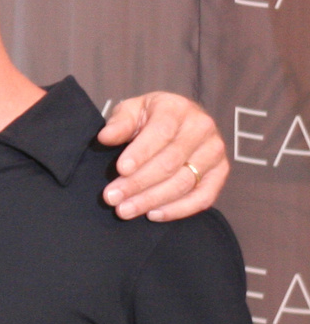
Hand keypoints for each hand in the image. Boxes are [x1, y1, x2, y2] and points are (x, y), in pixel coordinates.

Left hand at [97, 92, 226, 220]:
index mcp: (177, 109)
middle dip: (138, 183)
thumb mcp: (130, 111)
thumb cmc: (148, 118)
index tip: (120, 170)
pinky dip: (178, 210)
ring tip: (124, 210)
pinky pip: (203, 197)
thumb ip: (119, 123)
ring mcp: (214, 152)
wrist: (177, 122)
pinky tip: (152, 214)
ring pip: (184, 182)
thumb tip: (105, 137)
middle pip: (170, 163)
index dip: (140, 153)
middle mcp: (202, 128)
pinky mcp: (220, 173)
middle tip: (112, 198)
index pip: (161, 133)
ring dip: (152, 200)